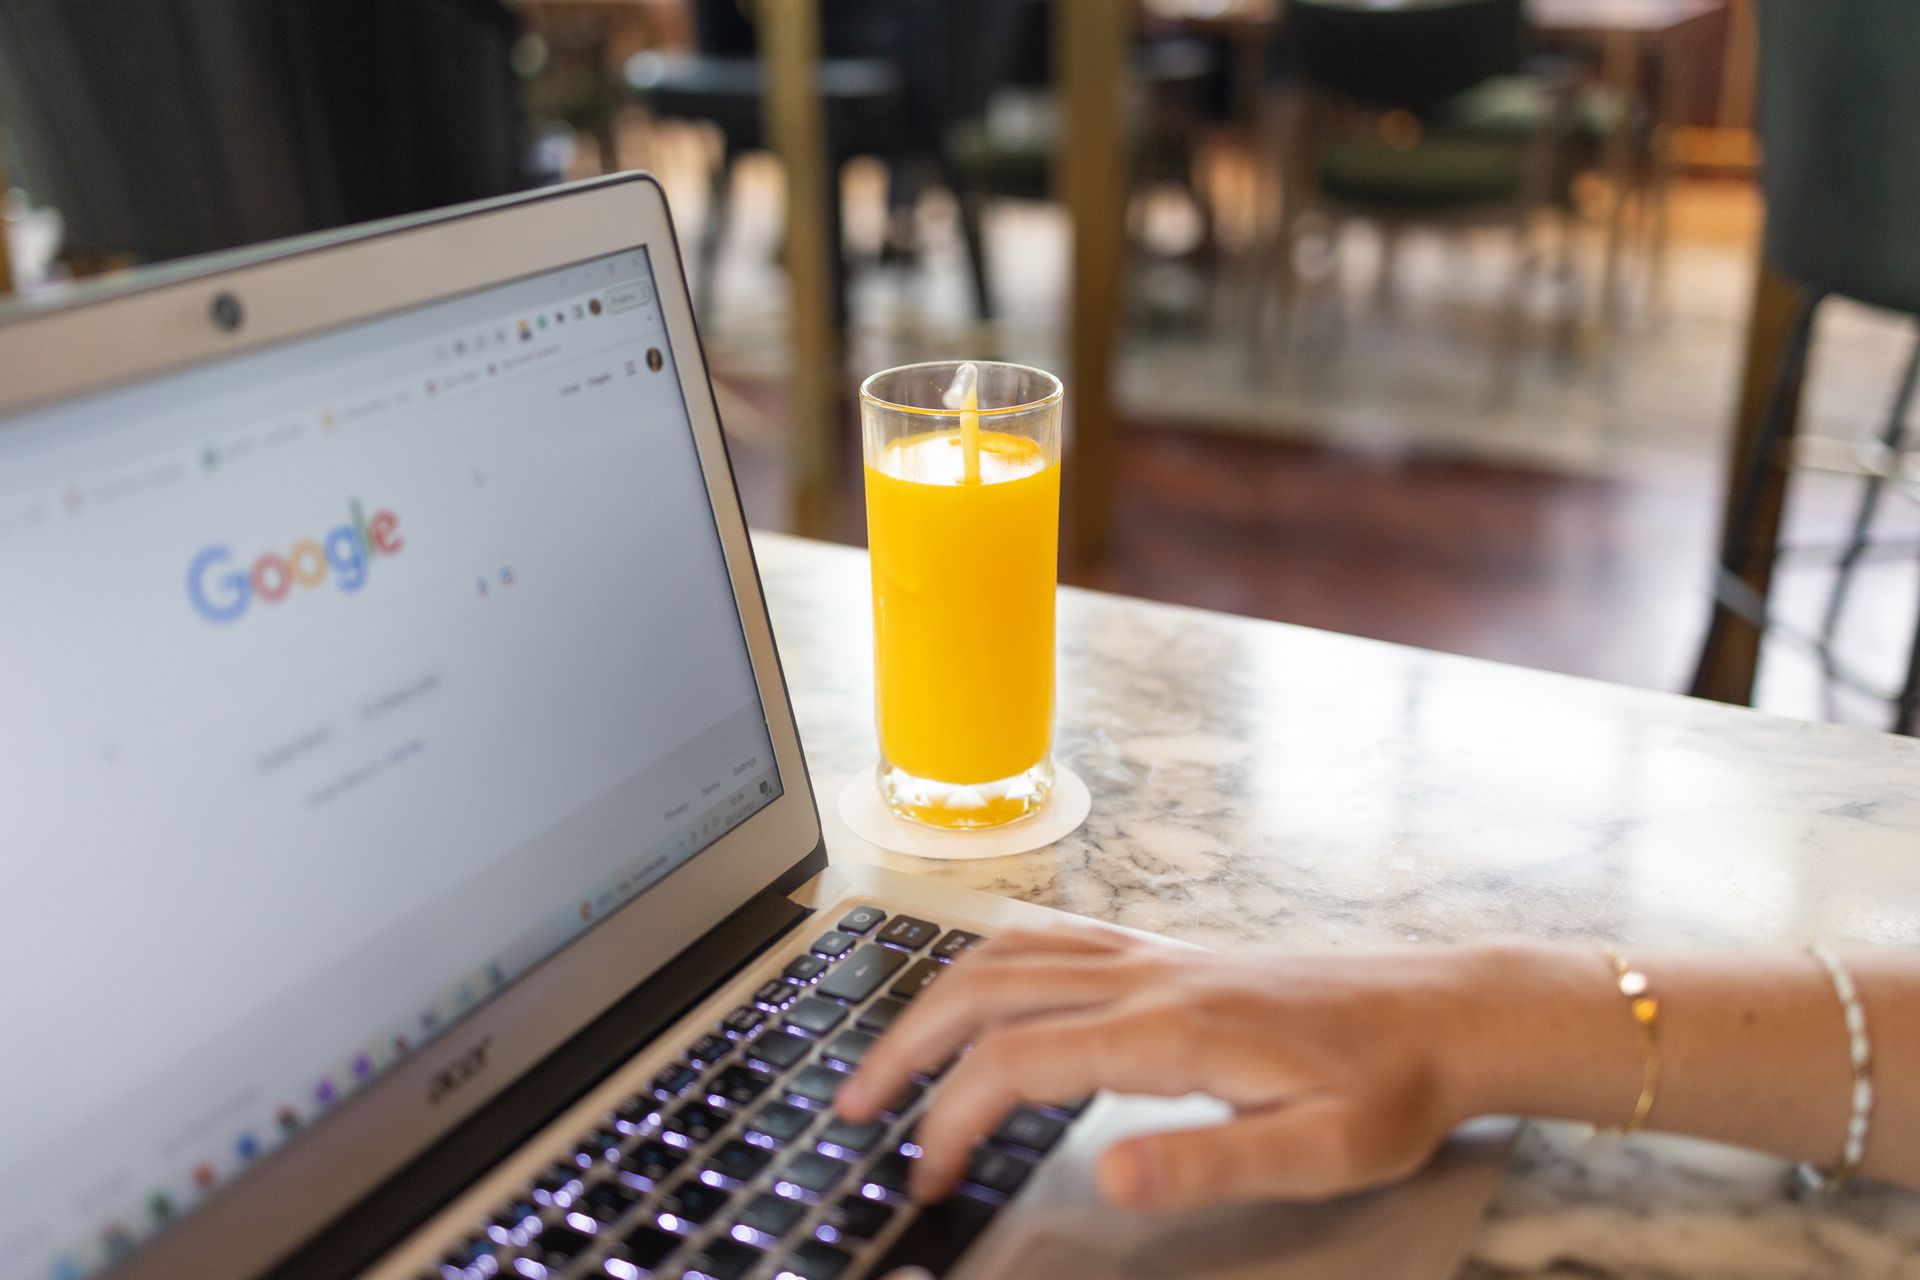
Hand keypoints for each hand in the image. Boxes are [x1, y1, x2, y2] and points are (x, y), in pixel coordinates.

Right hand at [834, 924, 1498, 1212]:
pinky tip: (976, 995)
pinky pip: (1050, 938)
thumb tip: (1106, 1176)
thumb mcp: (1322, 1153)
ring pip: (1008, 954)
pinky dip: (987, 964)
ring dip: (934, 1001)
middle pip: (986, 991)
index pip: (1020, 1063)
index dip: (952, 1117)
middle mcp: (1148, 977)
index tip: (924, 1175)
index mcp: (1172, 1029)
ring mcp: (1153, 954)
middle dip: (906, 1048)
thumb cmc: (1387, 1090)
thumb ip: (1210, 1160)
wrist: (1440, 1014)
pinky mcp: (1166, 952)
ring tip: (890, 1058)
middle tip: (855, 1107)